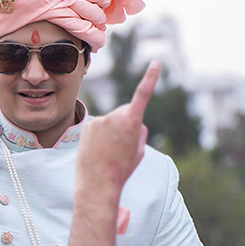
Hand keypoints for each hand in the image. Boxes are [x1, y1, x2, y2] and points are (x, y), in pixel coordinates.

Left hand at [76, 61, 159, 192]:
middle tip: (121, 148)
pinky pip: (99, 127)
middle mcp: (115, 116)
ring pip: (111, 122)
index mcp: (132, 122)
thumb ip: (139, 132)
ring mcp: (100, 120)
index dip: (150, 78)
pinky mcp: (88, 125)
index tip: (155, 63)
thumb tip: (136, 122)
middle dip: (126, 126)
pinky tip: (98, 150)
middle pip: (126, 114)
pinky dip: (100, 136)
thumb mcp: (139, 151)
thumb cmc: (122, 169)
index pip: (143, 94)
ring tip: (108, 152)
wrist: (97, 183)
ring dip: (111, 133)